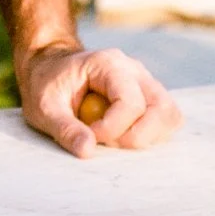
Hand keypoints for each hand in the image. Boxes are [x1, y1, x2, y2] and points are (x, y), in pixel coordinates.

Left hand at [18, 42, 183, 157]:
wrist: (49, 68)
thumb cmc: (46, 84)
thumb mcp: (44, 106)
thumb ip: (64, 127)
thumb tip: (88, 151)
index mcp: (108, 64)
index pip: (131, 102)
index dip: (114, 128)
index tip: (91, 134)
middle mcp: (133, 70)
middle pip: (162, 108)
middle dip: (139, 135)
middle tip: (108, 141)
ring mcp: (144, 83)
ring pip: (169, 114)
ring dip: (148, 136)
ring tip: (115, 138)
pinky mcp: (148, 97)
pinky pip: (165, 119)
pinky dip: (151, 134)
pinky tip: (123, 134)